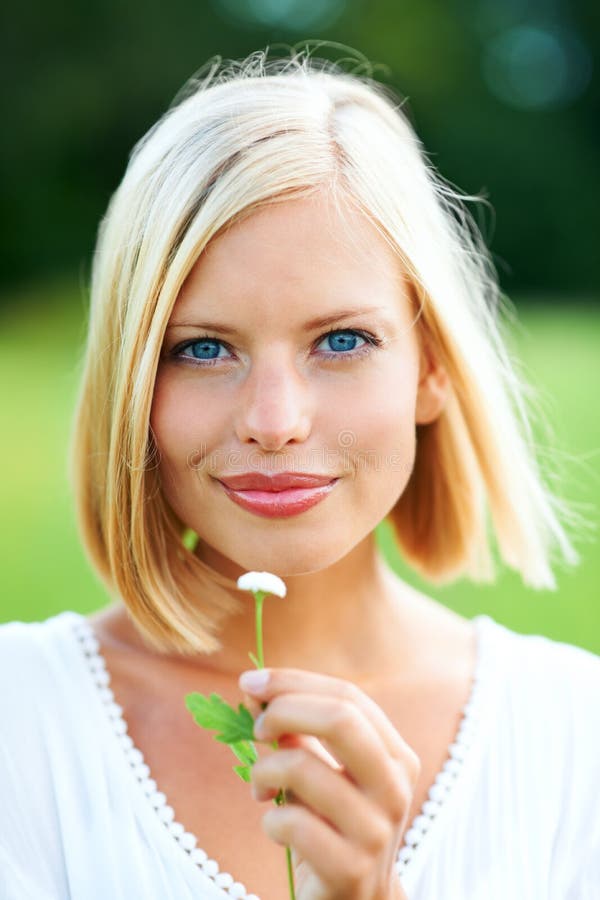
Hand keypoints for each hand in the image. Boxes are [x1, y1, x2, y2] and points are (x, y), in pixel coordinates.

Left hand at [239, 668, 418, 899]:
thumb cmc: (331, 825)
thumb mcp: (321, 772)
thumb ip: (296, 730)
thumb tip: (255, 688)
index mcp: (395, 756)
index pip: (348, 697)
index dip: (294, 682)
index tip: (251, 682)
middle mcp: (394, 788)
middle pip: (340, 718)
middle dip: (283, 710)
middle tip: (256, 728)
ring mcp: (376, 830)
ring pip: (303, 766)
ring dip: (264, 770)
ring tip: (259, 787)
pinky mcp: (350, 869)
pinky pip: (289, 822)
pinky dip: (268, 819)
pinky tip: (274, 827)